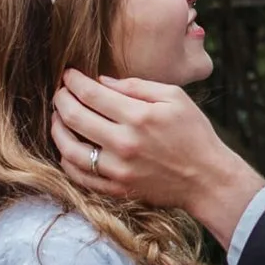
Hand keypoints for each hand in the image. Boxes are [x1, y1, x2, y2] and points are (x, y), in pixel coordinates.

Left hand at [52, 69, 264, 244]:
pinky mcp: (117, 189)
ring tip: (57, 118)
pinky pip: (80, 176)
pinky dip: (67, 160)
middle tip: (60, 91)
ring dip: (57, 129)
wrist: (207, 179)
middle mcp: (124, 143)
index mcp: (139, 116)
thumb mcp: (175, 98)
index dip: (73, 81)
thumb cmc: (195, 134)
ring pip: (69, 149)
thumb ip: (137, 86)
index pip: (91, 93)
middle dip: (61, 99)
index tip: (68, 74)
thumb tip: (103, 81)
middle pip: (74, 117)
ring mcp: (118, 170)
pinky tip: (67, 148)